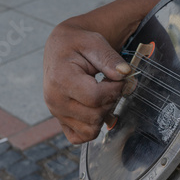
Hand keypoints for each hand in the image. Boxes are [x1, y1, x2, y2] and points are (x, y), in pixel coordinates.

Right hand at [43, 22, 130, 143]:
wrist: (60, 48)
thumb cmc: (77, 44)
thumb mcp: (94, 42)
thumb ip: (110, 59)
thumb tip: (125, 74)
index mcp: (60, 79)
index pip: (95, 97)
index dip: (114, 90)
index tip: (119, 79)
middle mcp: (54, 99)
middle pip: (94, 116)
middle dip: (110, 101)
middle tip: (110, 84)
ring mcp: (56, 112)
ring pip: (90, 130)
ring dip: (103, 114)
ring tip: (101, 95)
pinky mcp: (60, 120)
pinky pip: (79, 137)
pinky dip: (91, 128)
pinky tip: (95, 109)